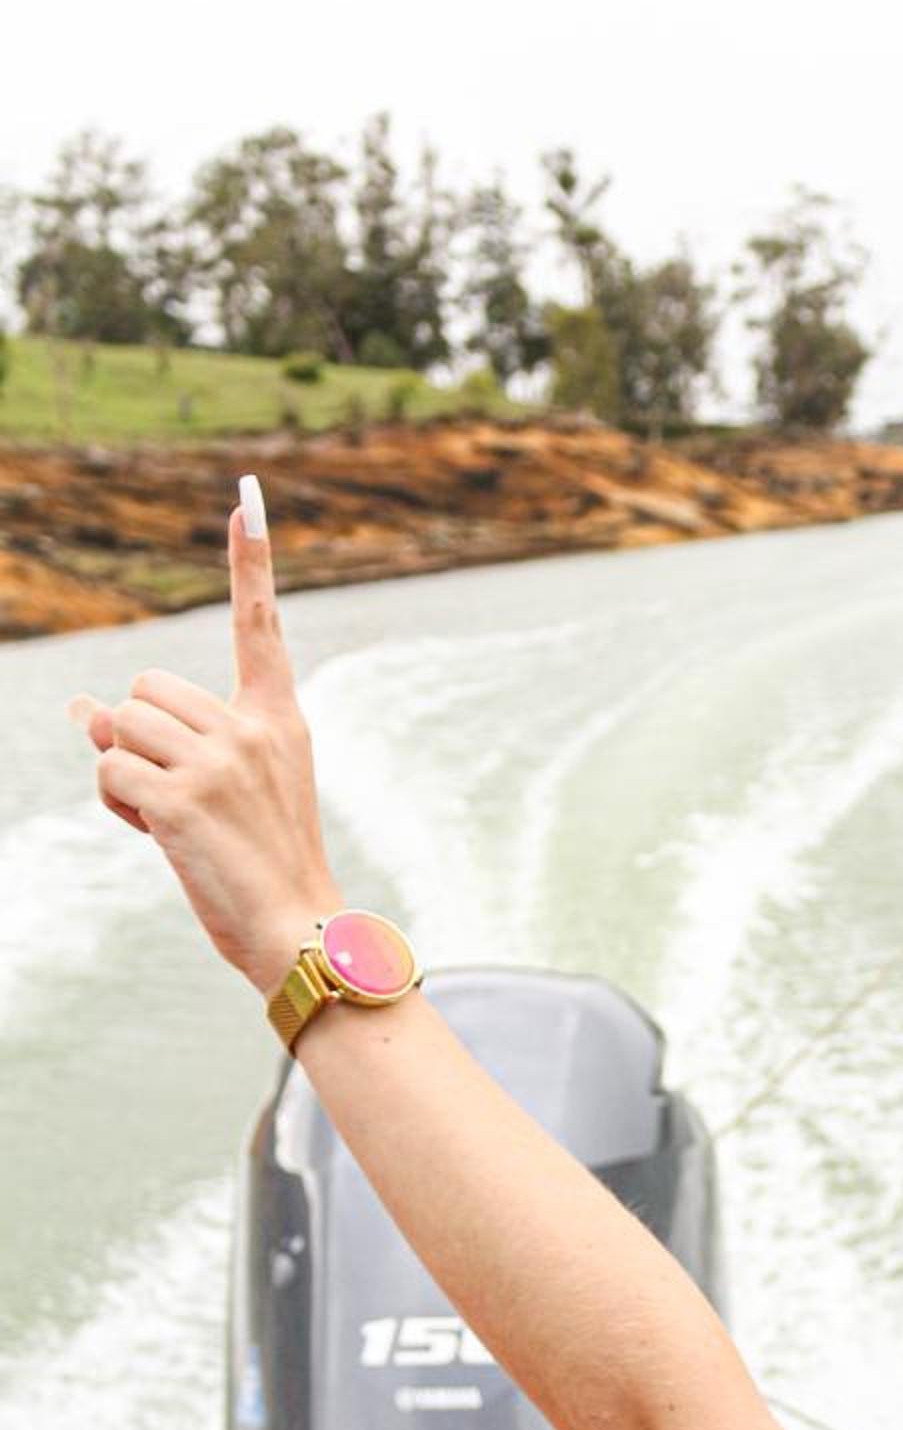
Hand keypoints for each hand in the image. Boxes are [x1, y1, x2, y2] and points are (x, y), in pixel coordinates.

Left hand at [71, 500, 341, 992]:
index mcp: (278, 720)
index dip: (252, 563)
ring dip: (123, 773)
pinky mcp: (182, 800)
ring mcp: (219, 762)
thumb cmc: (258, 864)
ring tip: (170, 818)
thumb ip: (164, 742)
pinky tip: (159, 834)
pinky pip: (110, 773)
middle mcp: (251, 730)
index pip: (260, 628)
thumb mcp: (222, 789)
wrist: (291, 928)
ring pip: (121, 727)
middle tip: (175, 793)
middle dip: (139, 735)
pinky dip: (118, 805)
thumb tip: (83, 709)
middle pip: (147, 688)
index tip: (247, 502)